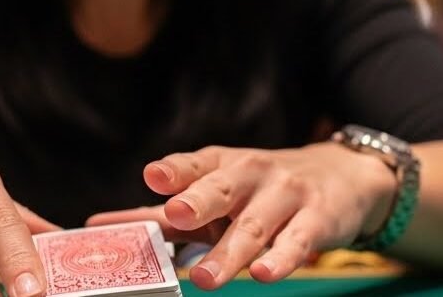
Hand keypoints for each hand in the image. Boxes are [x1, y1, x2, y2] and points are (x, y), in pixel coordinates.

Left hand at [86, 143, 397, 289]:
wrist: (343, 176)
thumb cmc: (262, 188)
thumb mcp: (219, 189)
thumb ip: (164, 211)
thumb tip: (100, 225)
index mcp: (222, 166)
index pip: (196, 166)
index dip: (174, 171)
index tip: (152, 177)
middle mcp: (251, 175)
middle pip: (222, 189)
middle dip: (198, 201)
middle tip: (175, 215)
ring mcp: (285, 196)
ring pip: (254, 227)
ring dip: (230, 252)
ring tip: (204, 276)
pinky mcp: (317, 220)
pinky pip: (297, 242)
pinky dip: (281, 259)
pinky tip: (264, 274)